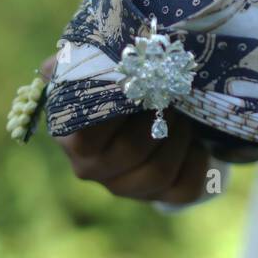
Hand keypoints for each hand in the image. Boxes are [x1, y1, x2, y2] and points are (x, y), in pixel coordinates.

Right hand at [41, 55, 213, 204]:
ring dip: (178, 138)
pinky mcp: (160, 197)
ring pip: (158, 173)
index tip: (136, 83)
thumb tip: (58, 61)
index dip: (116, 111)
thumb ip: (78, 62)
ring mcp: (126, 187)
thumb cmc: (118, 88)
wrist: (149, 118)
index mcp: (72, 137)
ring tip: (183, 116)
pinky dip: (198, 162)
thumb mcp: (95, 69)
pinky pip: (185, 189)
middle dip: (156, 118)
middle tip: (169, 94)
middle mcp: (92, 169)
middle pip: (130, 152)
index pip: (85, 138)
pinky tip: (199, 143)